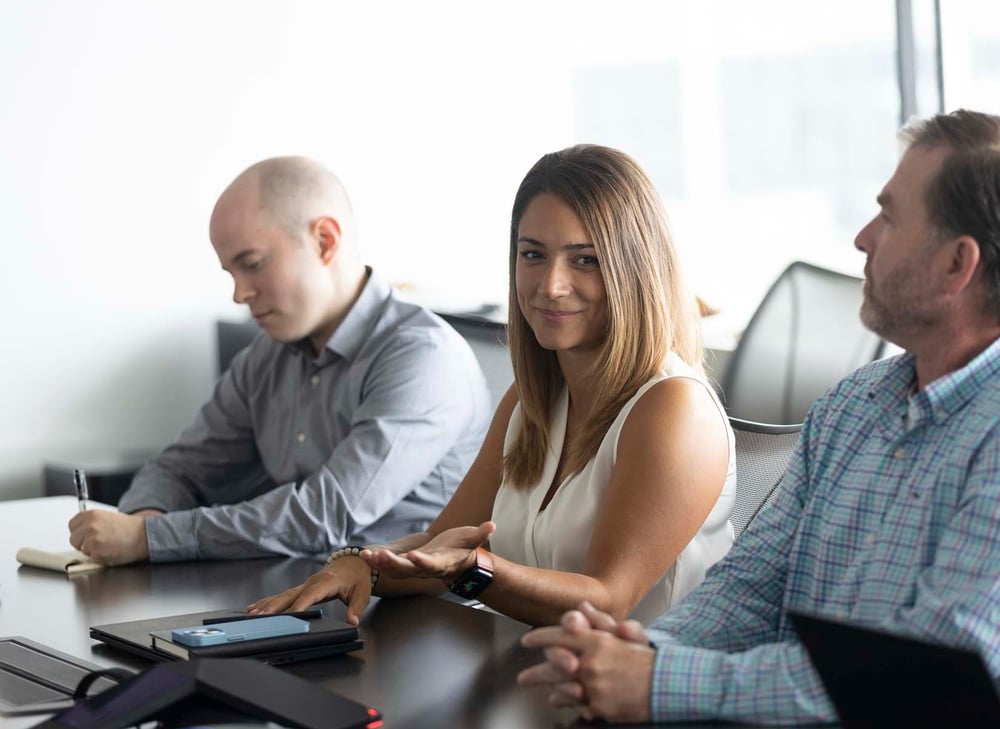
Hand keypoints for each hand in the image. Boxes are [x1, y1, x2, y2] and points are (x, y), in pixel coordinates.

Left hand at [68, 510, 150, 565]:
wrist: (143, 535)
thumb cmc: (128, 528)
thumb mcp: (107, 517)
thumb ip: (91, 522)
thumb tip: (79, 531)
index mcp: (91, 515)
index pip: (72, 525)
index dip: (79, 531)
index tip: (87, 534)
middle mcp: (90, 526)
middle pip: (73, 539)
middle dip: (83, 542)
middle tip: (99, 541)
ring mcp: (92, 539)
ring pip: (82, 549)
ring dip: (91, 550)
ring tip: (107, 545)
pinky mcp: (97, 552)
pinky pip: (91, 557)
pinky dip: (99, 557)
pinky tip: (110, 550)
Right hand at [247, 556, 373, 625]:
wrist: (354, 563)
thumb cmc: (358, 578)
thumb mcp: (363, 593)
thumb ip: (357, 608)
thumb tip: (352, 621)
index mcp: (328, 582)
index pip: (312, 594)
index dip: (301, 604)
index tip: (290, 614)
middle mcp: (313, 581)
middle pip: (291, 594)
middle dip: (275, 606)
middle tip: (261, 616)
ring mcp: (306, 584)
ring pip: (284, 594)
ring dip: (268, 604)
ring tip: (252, 614)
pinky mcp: (302, 587)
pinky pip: (284, 594)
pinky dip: (269, 601)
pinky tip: (255, 607)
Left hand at [360, 521, 495, 581]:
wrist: (456, 563)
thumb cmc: (464, 549)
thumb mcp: (473, 540)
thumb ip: (481, 534)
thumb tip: (492, 525)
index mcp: (441, 562)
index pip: (432, 564)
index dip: (422, 561)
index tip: (413, 556)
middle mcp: (425, 568)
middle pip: (408, 569)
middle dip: (394, 564)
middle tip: (382, 557)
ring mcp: (414, 568)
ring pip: (395, 569)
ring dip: (380, 563)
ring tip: (367, 556)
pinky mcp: (405, 564)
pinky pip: (388, 564)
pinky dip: (376, 560)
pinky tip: (365, 554)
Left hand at [517, 601, 654, 722]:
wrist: (666, 686)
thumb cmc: (645, 660)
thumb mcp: (625, 634)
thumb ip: (600, 621)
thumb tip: (582, 607)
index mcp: (597, 642)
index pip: (559, 635)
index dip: (539, 637)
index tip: (527, 641)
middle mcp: (591, 664)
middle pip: (552, 667)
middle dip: (533, 673)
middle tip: (523, 678)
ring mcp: (594, 688)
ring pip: (559, 689)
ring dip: (547, 690)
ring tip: (540, 690)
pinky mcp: (599, 708)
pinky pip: (575, 706)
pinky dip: (567, 703)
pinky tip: (560, 700)